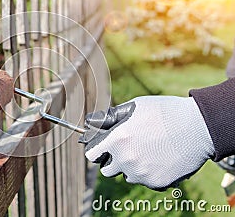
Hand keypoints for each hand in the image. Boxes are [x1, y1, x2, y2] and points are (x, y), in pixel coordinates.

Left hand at [79, 96, 214, 190]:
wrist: (198, 127)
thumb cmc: (164, 112)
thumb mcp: (134, 107)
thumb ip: (110, 117)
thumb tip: (91, 121)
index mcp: (117, 139)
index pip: (92, 155)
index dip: (96, 151)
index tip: (101, 149)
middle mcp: (126, 159)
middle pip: (107, 170)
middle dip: (113, 161)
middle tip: (127, 149)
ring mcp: (141, 173)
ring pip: (127, 175)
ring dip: (131, 167)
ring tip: (147, 151)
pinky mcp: (156, 182)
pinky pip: (145, 180)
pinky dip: (149, 173)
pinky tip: (160, 158)